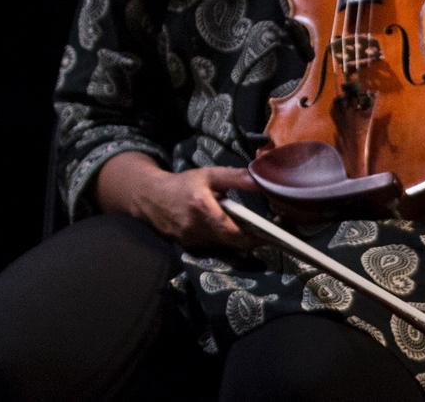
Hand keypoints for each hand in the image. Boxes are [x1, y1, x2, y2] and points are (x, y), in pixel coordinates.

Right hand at [124, 163, 256, 250]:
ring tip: (252, 232)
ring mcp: (193, 241)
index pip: (236, 232)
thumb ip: (234, 177)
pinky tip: (229, 233)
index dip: (257, 236)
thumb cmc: (183, 185)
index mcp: (203, 209)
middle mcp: (197, 229)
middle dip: (252, 239)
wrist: (150, 197)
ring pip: (226, 247)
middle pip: (234, 243)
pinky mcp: (190, 248)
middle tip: (268, 233)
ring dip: (239, 241)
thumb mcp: (208, 175)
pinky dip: (225, 242)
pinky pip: (215, 248)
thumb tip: (260, 179)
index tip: (274, 234)